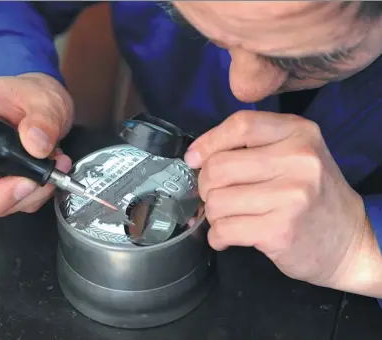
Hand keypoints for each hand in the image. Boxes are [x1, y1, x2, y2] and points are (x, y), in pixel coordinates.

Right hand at [0, 73, 73, 215]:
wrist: (51, 110)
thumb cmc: (37, 96)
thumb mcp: (44, 99)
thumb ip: (43, 118)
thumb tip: (35, 144)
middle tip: (29, 183)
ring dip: (20, 198)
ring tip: (49, 174)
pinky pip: (8, 205)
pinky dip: (31, 198)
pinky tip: (47, 178)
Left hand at [184, 110, 381, 295]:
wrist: (349, 240)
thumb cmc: (312, 195)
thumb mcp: (295, 155)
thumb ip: (253, 146)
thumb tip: (196, 156)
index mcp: (299, 133)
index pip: (240, 125)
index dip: (208, 142)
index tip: (194, 159)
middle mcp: (298, 160)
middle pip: (218, 166)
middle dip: (206, 186)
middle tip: (215, 196)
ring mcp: (291, 196)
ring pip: (217, 201)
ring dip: (213, 214)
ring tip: (228, 218)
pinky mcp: (280, 230)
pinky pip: (224, 229)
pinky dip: (217, 236)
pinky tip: (228, 236)